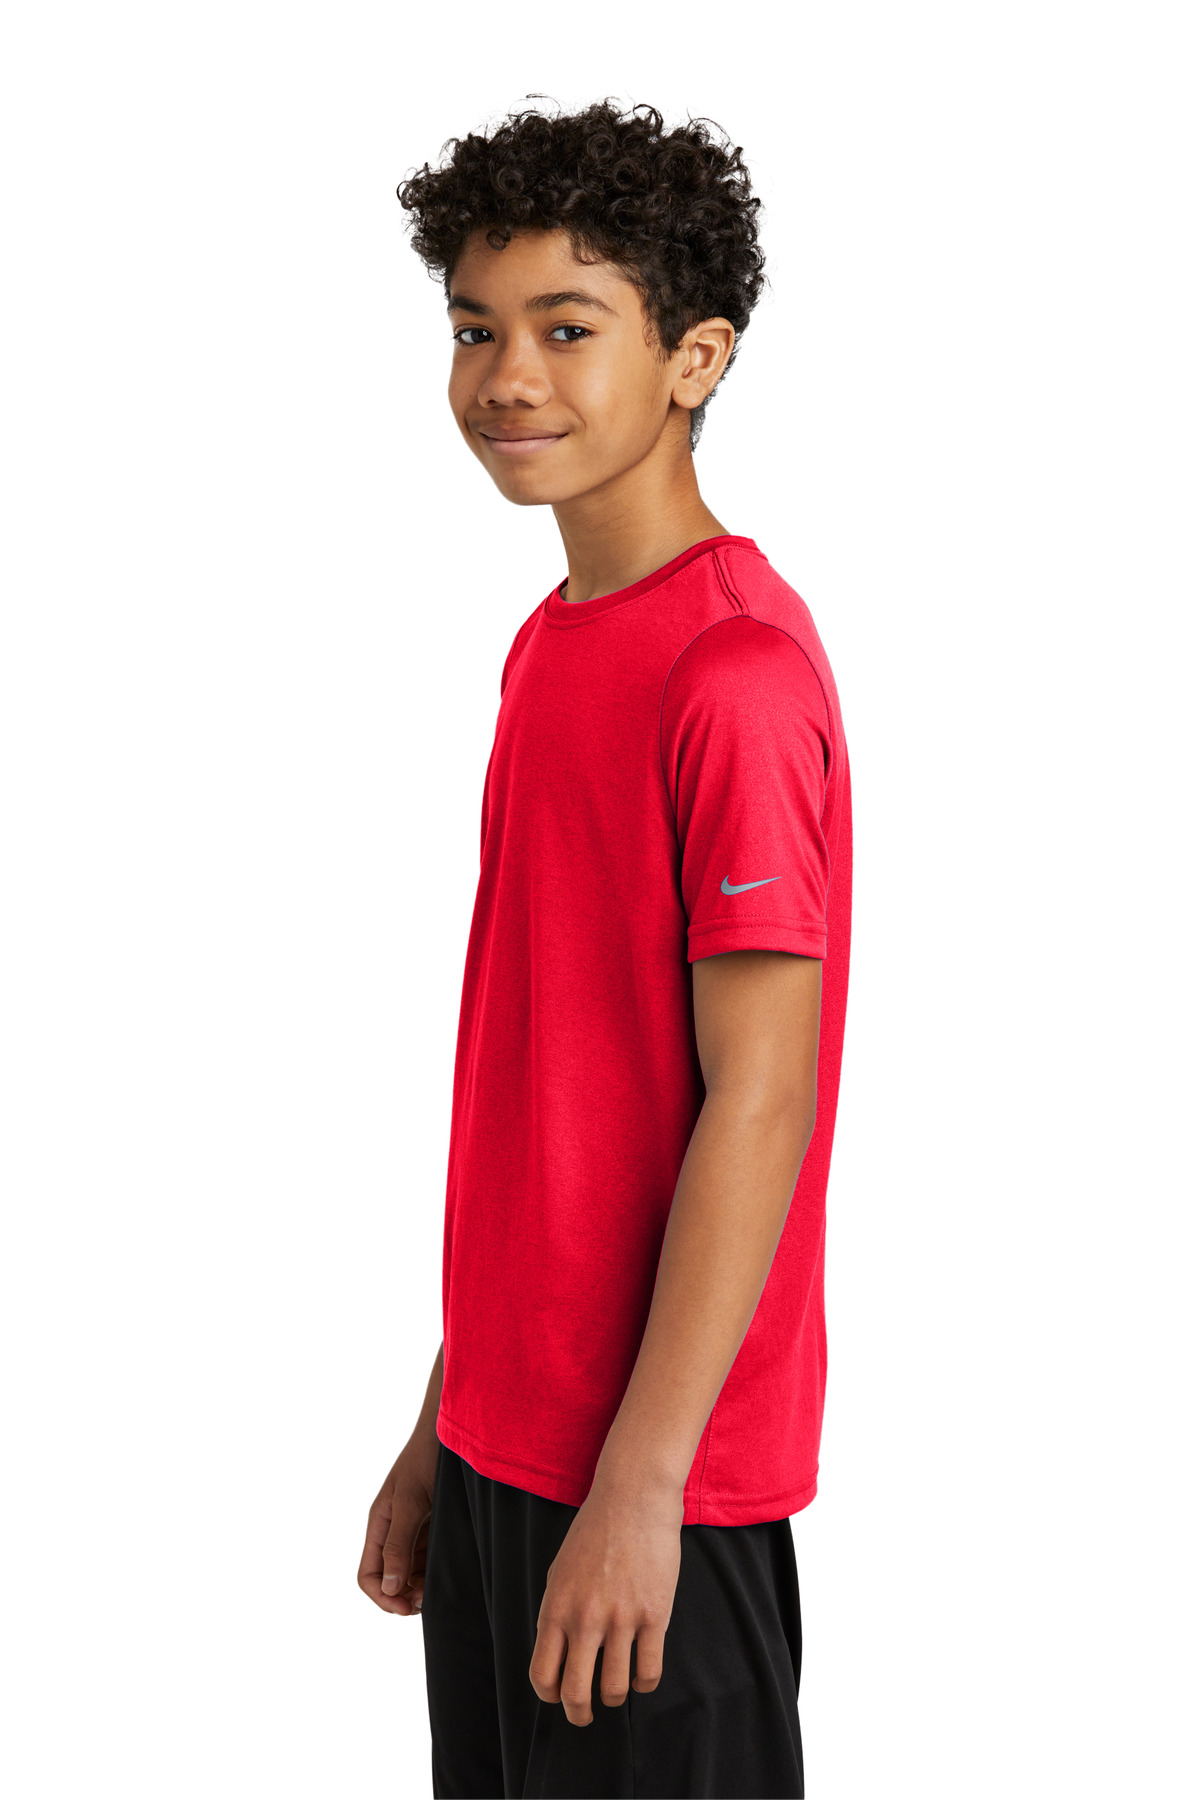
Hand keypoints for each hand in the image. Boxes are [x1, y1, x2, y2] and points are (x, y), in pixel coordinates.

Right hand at [358, 1440, 437, 1615]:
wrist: (450, 1431)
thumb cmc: (426, 1459)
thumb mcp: (411, 1501)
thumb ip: (399, 1543)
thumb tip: (390, 1586)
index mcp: (379, 1525)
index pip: (368, 1576)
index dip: (383, 1597)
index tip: (406, 1607)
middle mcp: (393, 1530)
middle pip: (389, 1579)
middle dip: (404, 1596)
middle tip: (428, 1601)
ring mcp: (414, 1528)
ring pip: (410, 1572)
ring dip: (421, 1586)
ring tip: (439, 1590)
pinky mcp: (433, 1525)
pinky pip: (428, 1558)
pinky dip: (434, 1571)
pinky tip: (449, 1572)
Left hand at [529, 1478, 683, 1725]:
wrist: (633, 1497)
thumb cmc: (595, 1530)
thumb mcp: (560, 1569)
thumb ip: (556, 1610)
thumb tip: (556, 1649)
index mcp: (556, 1607)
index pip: (542, 1674)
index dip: (549, 1696)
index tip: (559, 1697)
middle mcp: (584, 1618)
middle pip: (575, 1692)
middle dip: (578, 1713)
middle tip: (585, 1715)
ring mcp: (621, 1618)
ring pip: (614, 1688)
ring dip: (613, 1698)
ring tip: (616, 1691)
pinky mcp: (654, 1615)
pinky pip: (649, 1670)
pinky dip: (644, 1683)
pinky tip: (641, 1674)